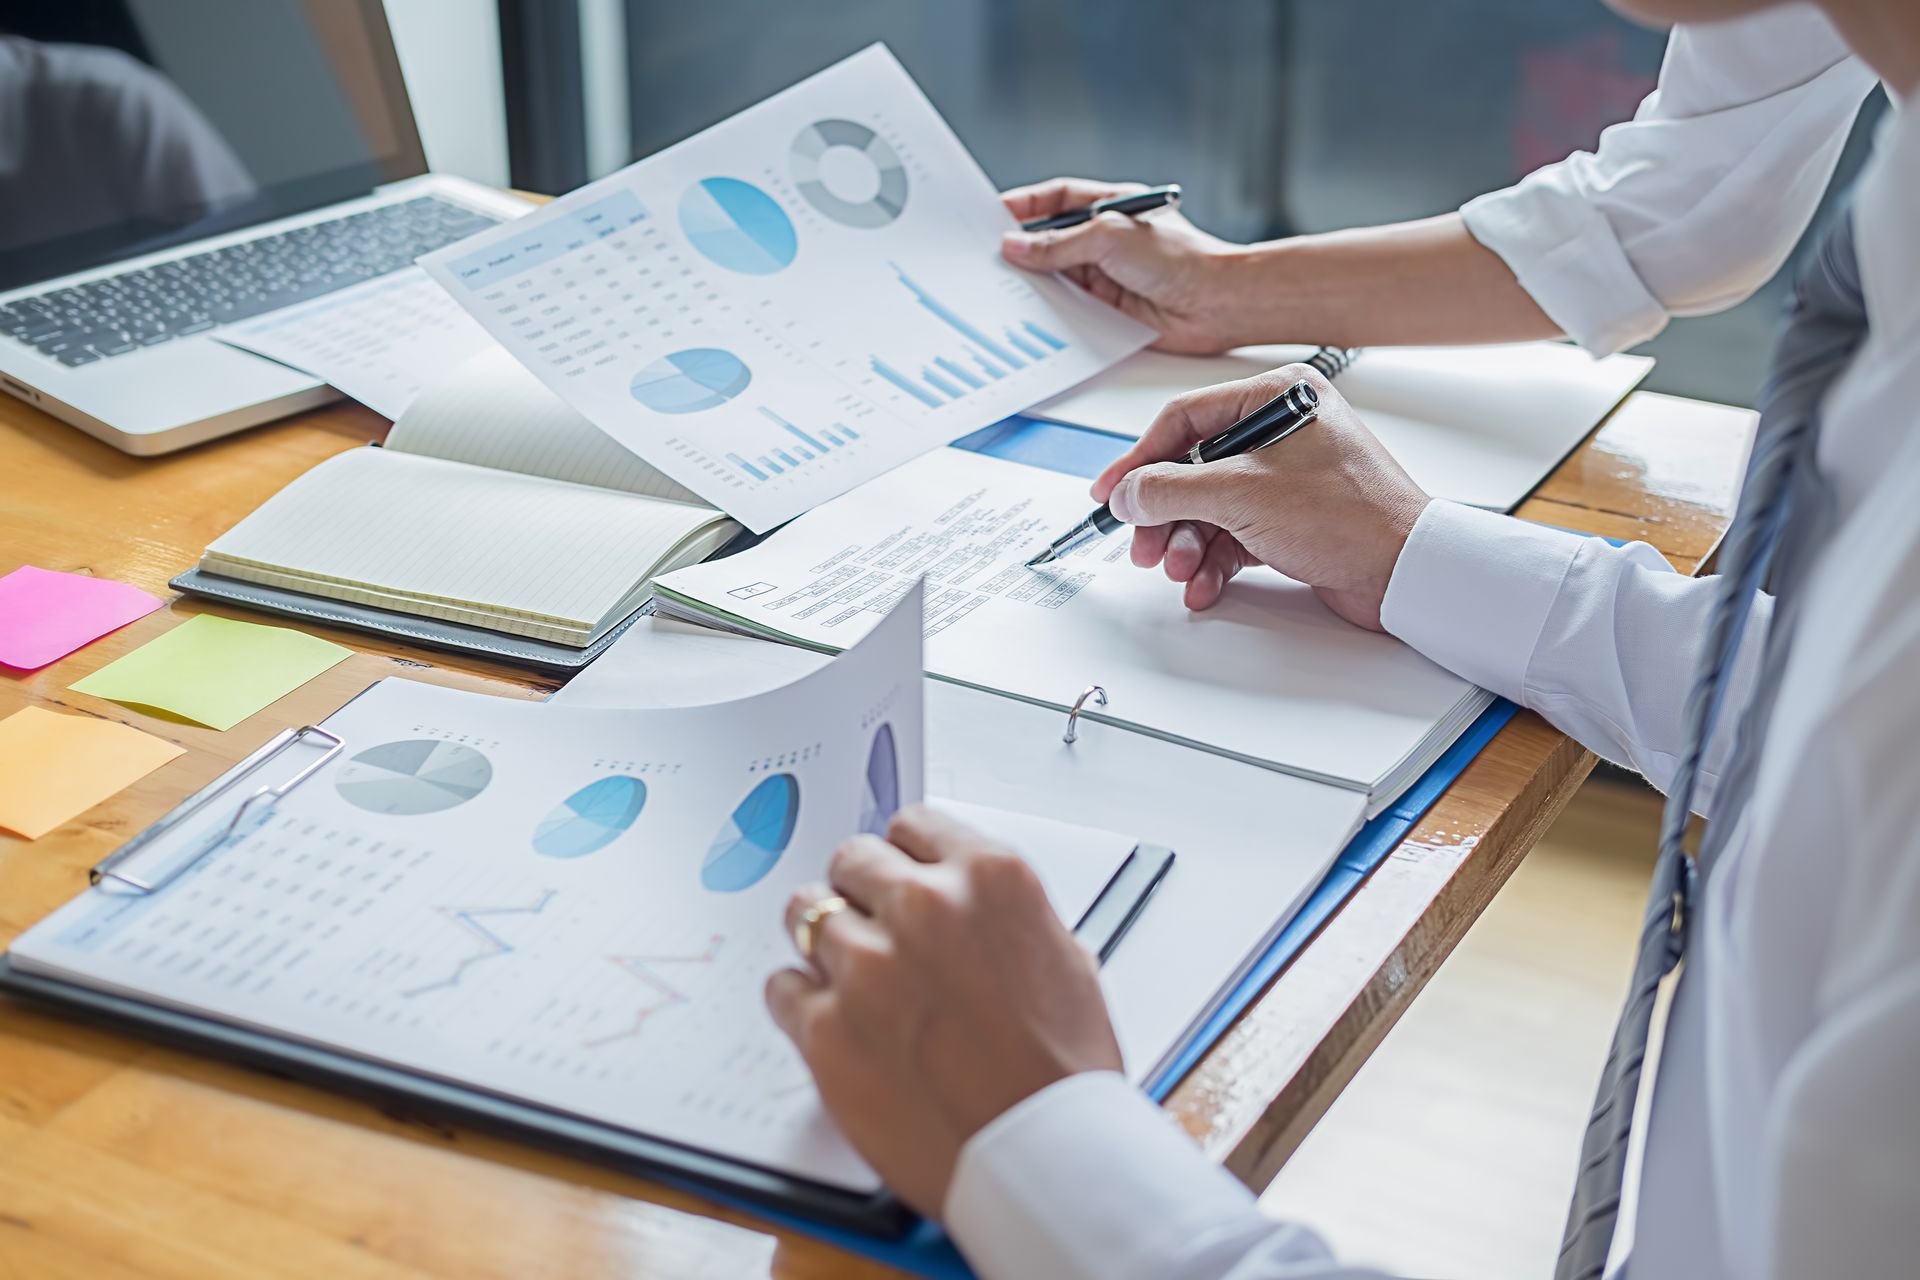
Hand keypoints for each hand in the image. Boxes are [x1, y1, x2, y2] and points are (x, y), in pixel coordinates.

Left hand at [766, 805, 1121, 1216]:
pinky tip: (832, 1021)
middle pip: (852, 860)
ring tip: (847, 974)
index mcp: (990, 879)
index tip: (899, 877)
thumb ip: (1000, 914)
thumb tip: (964, 900)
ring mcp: (868, 967)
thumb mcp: (1063, 959)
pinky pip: (782, 987)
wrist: (1043, 1160)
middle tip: (873, 928)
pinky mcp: (825, 1029)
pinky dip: (800, 1002)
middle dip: (861, 891)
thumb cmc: (1063, 1075)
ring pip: (805, 913)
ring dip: (824, 939)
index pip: (912, 825)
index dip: (905, 856)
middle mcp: (924, 908)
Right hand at [999, 177, 1252, 353]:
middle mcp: (1106, 240)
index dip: (1024, 205)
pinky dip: (1049, 311)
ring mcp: (1106, 275)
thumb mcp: (1110, 237)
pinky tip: (1030, 313)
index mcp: (1110, 208)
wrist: (1215, 303)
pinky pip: (1068, 308)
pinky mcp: (1107, 309)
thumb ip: (1059, 244)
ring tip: (1000, 284)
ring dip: (1033, 281)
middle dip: (1021, 247)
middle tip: (987, 254)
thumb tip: (1016, 246)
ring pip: (1056, 276)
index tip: (992, 215)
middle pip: (1051, 240)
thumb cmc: (1180, 258)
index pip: (1057, 200)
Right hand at [1092, 365, 1431, 628]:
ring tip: (1181, 570)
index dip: (1140, 459)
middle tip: (1144, 546)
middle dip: (1165, 515)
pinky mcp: (1293, 518)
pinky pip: (1235, 534)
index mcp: (1278, 396)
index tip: (1111, 493)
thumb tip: (1129, 493)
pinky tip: (1204, 584)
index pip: (1186, 419)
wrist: (1407, 573)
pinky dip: (1215, 561)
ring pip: (1210, 507)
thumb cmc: (1352, 517)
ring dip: (1188, 544)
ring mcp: (1288, 477)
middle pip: (1193, 469)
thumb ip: (1172, 490)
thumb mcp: (1242, 495)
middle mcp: (1283, 430)